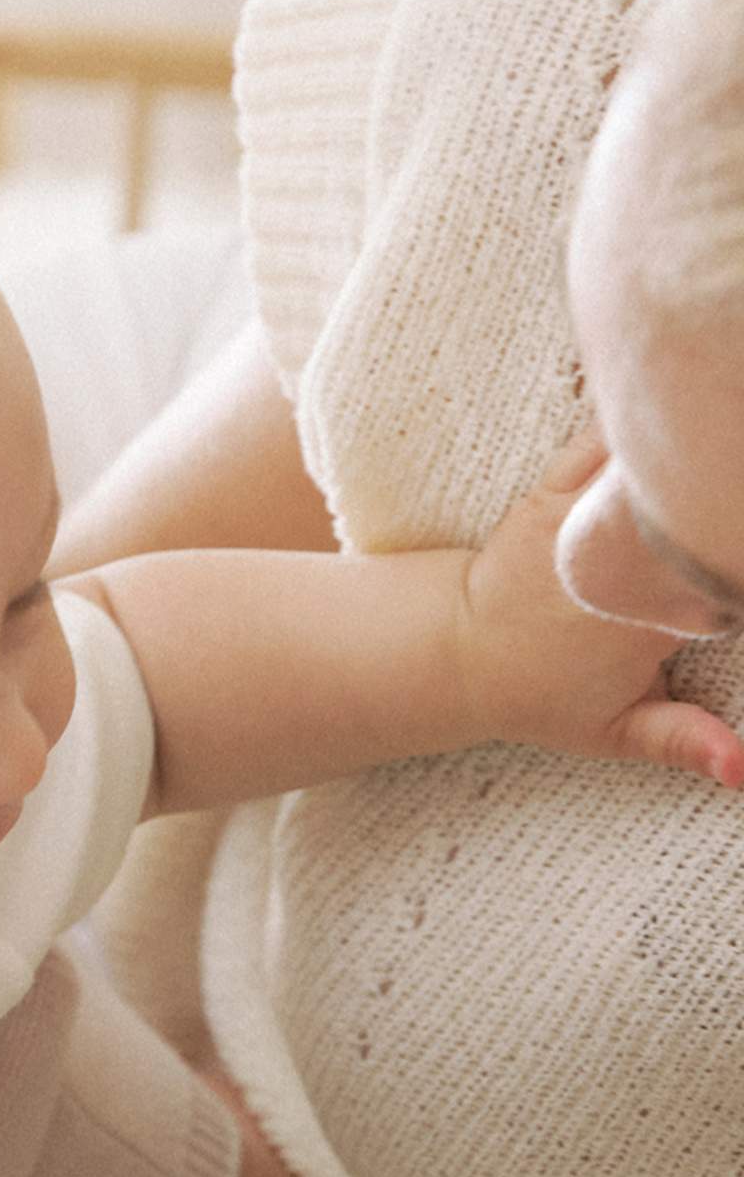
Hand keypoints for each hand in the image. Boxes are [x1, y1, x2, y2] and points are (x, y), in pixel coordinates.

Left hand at [459, 433, 743, 783]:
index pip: (730, 569)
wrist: (461, 653)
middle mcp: (623, 561)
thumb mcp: (617, 730)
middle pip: (703, 504)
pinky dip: (640, 420)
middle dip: (727, 491)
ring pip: (658, 460)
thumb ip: (684, 742)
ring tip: (725, 433)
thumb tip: (743, 773)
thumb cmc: (547, 695)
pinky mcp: (556, 488)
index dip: (740, 551)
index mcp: (654, 618)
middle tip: (735, 488)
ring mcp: (586, 518)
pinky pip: (607, 436)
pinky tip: (673, 403)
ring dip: (693, 446)